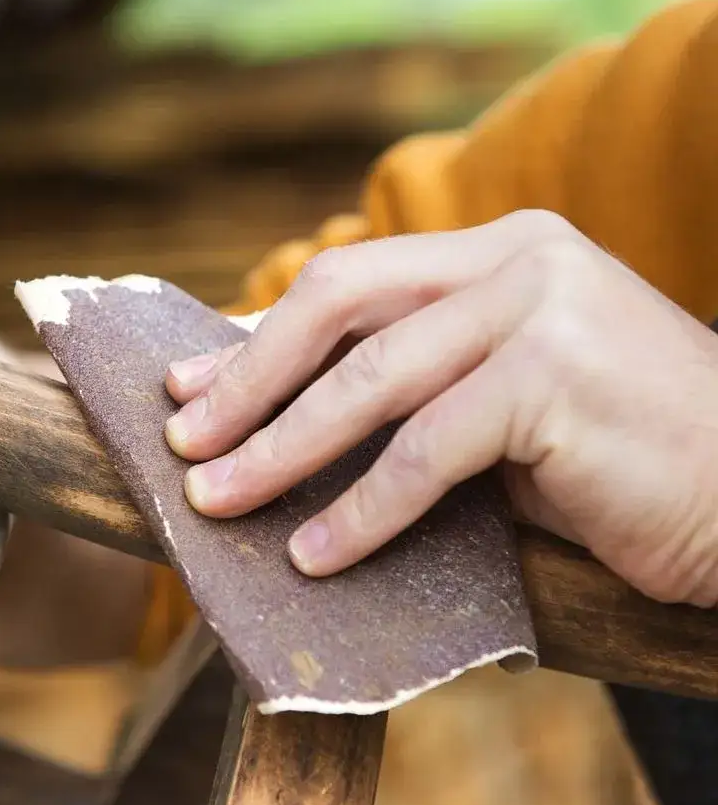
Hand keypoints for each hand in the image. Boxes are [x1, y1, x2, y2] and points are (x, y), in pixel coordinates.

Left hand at [162, 209, 717, 607]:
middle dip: (248, 382)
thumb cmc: (621, 458)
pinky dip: (362, 511)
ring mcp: (540, 308)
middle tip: (184, 443)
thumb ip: (416, 384)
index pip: (348, 284)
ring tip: (220, 501)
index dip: (257, 339)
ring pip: (369, 382)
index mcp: (500, 249)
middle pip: (337, 307)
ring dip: (280, 450)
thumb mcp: (501, 400)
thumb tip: (284, 413)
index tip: (187, 388)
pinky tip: (316, 555)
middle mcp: (518, 258)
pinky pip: (425, 452)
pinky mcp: (555, 378)